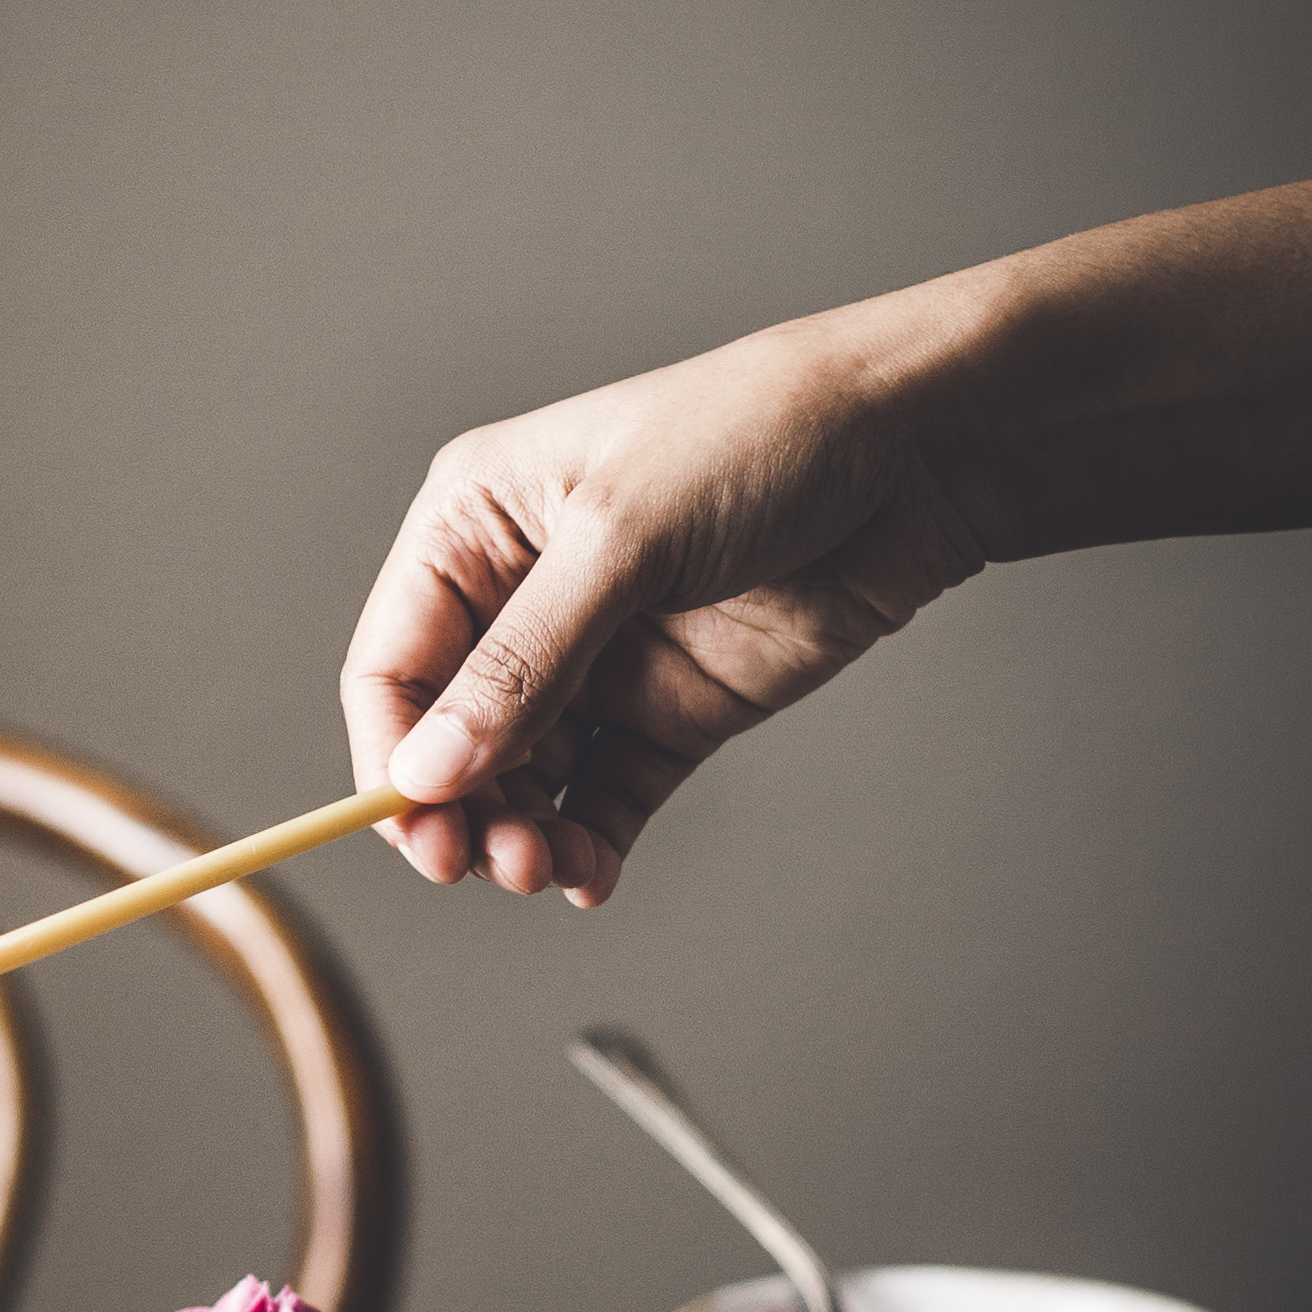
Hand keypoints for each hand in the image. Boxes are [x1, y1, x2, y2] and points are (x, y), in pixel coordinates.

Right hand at [338, 307, 995, 901]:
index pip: (392, 664)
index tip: (414, 828)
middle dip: (462, 810)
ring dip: (522, 837)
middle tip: (489, 864)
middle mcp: (521, 598)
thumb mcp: (625, 537)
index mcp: (476, 524)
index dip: (392, 755)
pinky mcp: (668, 711)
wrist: (919, 450)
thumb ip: (525, 662)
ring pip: (522, 783)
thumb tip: (428, 770)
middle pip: (448, 740)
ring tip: (548, 869)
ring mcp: (597, 661)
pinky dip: (588, 847)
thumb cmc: (763, 435)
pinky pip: (602, 799)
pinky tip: (590, 876)